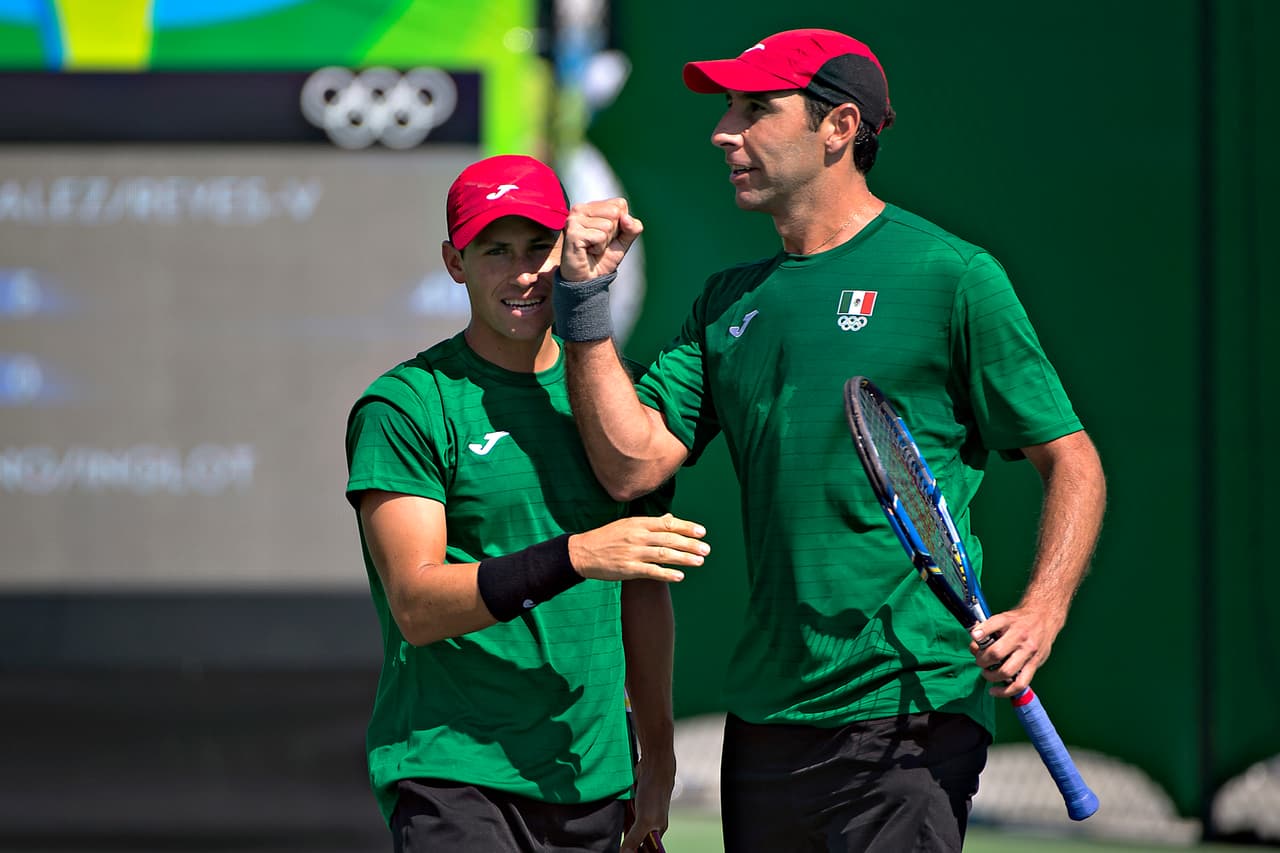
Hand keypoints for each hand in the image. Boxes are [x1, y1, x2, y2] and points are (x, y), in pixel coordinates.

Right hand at [560, 198, 643, 281]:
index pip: (620, 204)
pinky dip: (598, 248)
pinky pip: (600, 236)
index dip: (621, 224)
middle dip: (613, 233)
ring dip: (604, 243)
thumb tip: (626, 217)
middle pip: (615, 213)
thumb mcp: (623, 242)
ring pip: (607, 226)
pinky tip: (587, 251)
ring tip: (592, 248)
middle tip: (599, 243)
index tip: (607, 236)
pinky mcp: (572, 232)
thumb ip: (632, 228)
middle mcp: (580, 209)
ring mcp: (574, 219)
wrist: (587, 280)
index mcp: (592, 207)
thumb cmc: (602, 259)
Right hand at [569, 513, 707, 581]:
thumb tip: (670, 518)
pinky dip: (667, 574)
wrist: (582, 552)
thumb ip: (650, 523)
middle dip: (690, 544)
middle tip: (706, 549)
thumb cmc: (606, 537)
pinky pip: (651, 571)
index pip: (668, 524)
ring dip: (684, 558)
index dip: (686, 527)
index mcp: (638, 523)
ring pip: (664, 555)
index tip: (702, 532)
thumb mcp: (627, 524)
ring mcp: (633, 553)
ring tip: (699, 561)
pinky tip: (680, 576)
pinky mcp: (628, 568)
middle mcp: (637, 536)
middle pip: (669, 539)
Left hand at [622, 751, 674, 852]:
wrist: (653, 767)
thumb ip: (635, 838)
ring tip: (615, 832)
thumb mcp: (644, 820)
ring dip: (622, 831)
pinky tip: (613, 820)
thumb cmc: (653, 794)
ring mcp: (640, 815)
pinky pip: (624, 817)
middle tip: (618, 845)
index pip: (646, 850)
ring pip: (628, 829)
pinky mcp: (633, 805)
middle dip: (627, 844)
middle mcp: (649, 825)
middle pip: (637, 842)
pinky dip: (619, 819)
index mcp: (656, 832)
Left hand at [969, 605, 1062, 697]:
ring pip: (1006, 671)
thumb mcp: (1004, 617)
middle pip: (996, 653)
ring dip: (991, 675)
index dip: (981, 632)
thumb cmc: (1019, 621)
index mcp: (1009, 621)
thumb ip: (987, 628)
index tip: (974, 637)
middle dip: (982, 660)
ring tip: (986, 673)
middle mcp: (1020, 636)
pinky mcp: (1034, 664)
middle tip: (979, 661)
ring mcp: (1028, 652)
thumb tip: (974, 642)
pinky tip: (994, 691)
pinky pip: (1020, 683)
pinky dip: (1005, 691)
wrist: (1044, 618)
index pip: (993, 624)